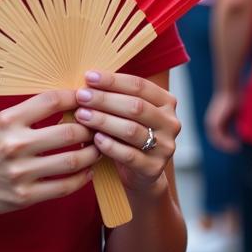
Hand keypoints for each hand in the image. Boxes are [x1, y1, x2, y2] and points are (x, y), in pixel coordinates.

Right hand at [0, 90, 98, 215]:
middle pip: (70, 132)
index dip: (77, 97)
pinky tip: (88, 170)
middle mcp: (15, 145)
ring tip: (99, 148)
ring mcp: (20, 173)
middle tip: (101, 127)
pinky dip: (82, 178)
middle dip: (92, 128)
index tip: (90, 98)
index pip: (53, 101)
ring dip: (93, 153)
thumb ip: (30, 112)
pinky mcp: (24, 196)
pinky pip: (64, 187)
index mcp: (8, 120)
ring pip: (72, 161)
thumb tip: (71, 99)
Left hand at [74, 71, 180, 192]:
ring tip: (81, 115)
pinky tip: (95, 139)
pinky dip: (110, 145)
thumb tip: (86, 82)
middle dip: (104, 99)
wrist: (140, 174)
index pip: (139, 85)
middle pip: (135, 106)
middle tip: (81, 96)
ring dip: (103, 120)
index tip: (89, 77)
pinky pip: (129, 155)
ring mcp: (165, 146)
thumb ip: (116, 97)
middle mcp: (170, 122)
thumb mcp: (127, 114)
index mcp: (167, 102)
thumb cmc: (128, 136)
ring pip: (131, 130)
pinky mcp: (154, 168)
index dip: (113, 80)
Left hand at [206, 88, 241, 152]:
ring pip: (216, 140)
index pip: (221, 136)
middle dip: (226, 146)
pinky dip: (225, 143)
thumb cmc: (236, 99)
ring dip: (226, 146)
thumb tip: (244, 132)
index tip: (237, 146)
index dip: (228, 143)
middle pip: (217, 140)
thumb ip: (239, 123)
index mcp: (217, 121)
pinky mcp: (214, 123)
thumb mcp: (238, 114)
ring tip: (236, 148)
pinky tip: (235, 144)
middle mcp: (212, 123)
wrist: (230, 90)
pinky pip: (218, 137)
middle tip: (236, 149)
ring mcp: (211, 123)